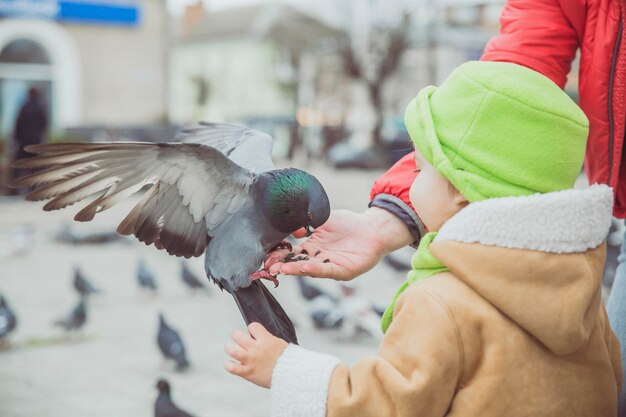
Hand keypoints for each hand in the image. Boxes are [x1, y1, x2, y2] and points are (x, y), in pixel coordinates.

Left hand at [224, 322, 287, 388]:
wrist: (290, 376)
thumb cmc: (286, 360)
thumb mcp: (279, 343)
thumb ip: (267, 338)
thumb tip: (258, 335)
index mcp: (265, 340)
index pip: (252, 326)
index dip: (252, 328)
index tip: (253, 333)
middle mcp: (256, 349)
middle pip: (237, 336)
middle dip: (236, 335)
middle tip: (238, 338)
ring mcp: (251, 360)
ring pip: (232, 350)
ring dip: (229, 348)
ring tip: (230, 348)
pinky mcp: (248, 372)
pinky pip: (232, 368)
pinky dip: (228, 365)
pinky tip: (229, 363)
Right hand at [265, 208, 413, 280]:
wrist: (373, 228)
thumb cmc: (348, 224)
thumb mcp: (323, 220)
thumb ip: (307, 223)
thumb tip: (293, 228)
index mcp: (312, 249)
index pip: (291, 254)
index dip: (279, 255)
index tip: (265, 255)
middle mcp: (319, 260)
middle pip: (297, 264)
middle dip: (282, 266)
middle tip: (268, 266)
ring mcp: (330, 266)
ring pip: (310, 269)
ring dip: (295, 270)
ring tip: (281, 269)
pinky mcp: (344, 271)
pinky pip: (327, 270)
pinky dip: (315, 269)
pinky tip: (304, 267)